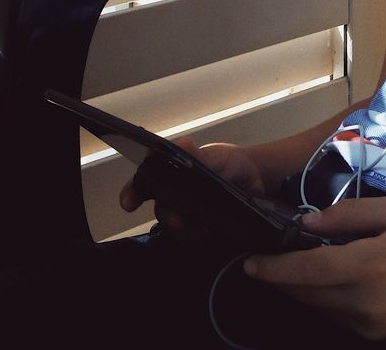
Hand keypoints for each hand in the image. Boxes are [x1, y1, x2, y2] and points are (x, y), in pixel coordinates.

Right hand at [118, 137, 265, 238]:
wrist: (256, 181)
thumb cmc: (232, 163)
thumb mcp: (219, 156)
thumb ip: (200, 155)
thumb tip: (183, 144)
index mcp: (171, 172)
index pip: (143, 182)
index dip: (132, 192)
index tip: (128, 202)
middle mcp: (172, 195)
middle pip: (161, 211)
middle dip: (172, 215)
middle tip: (187, 213)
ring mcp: (184, 216)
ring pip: (174, 230)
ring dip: (190, 228)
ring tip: (209, 221)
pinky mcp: (198, 232)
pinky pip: (190, 242)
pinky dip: (200, 237)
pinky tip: (213, 229)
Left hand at [244, 196, 385, 340]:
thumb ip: (350, 215)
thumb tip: (310, 222)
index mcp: (366, 267)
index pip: (306, 270)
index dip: (274, 268)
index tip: (250, 263)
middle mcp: (360, 303)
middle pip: (305, 293)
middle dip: (283, 278)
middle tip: (270, 257)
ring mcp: (365, 325)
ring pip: (317, 307)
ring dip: (303, 287)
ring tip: (304, 262)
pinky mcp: (372, 335)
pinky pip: (335, 316)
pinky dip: (325, 297)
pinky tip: (334, 277)